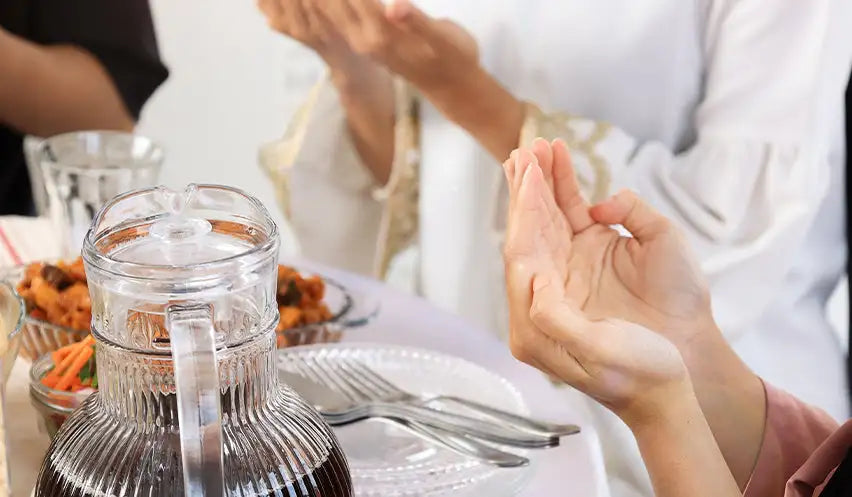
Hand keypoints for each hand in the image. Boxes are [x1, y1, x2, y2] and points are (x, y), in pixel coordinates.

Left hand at [306, 0, 478, 97]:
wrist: (450, 84)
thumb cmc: (453, 56)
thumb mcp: (442, 38)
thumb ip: (416, 21)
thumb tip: (393, 7)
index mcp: (382, 35)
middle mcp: (364, 39)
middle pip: (331, 3)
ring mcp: (361, 41)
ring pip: (328, 10)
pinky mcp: (363, 39)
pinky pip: (335, 16)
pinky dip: (327, 3)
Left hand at [504, 140, 764, 486]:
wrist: (679, 379)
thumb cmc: (641, 372)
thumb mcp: (599, 352)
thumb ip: (557, 320)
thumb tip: (533, 281)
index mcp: (535, 321)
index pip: (522, 257)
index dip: (525, 215)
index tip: (528, 177)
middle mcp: (543, 294)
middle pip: (527, 233)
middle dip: (525, 191)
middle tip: (525, 150)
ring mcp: (565, 274)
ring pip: (545, 221)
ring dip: (540, 184)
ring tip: (536, 148)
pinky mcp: (587, 260)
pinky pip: (569, 219)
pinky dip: (563, 190)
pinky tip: (558, 165)